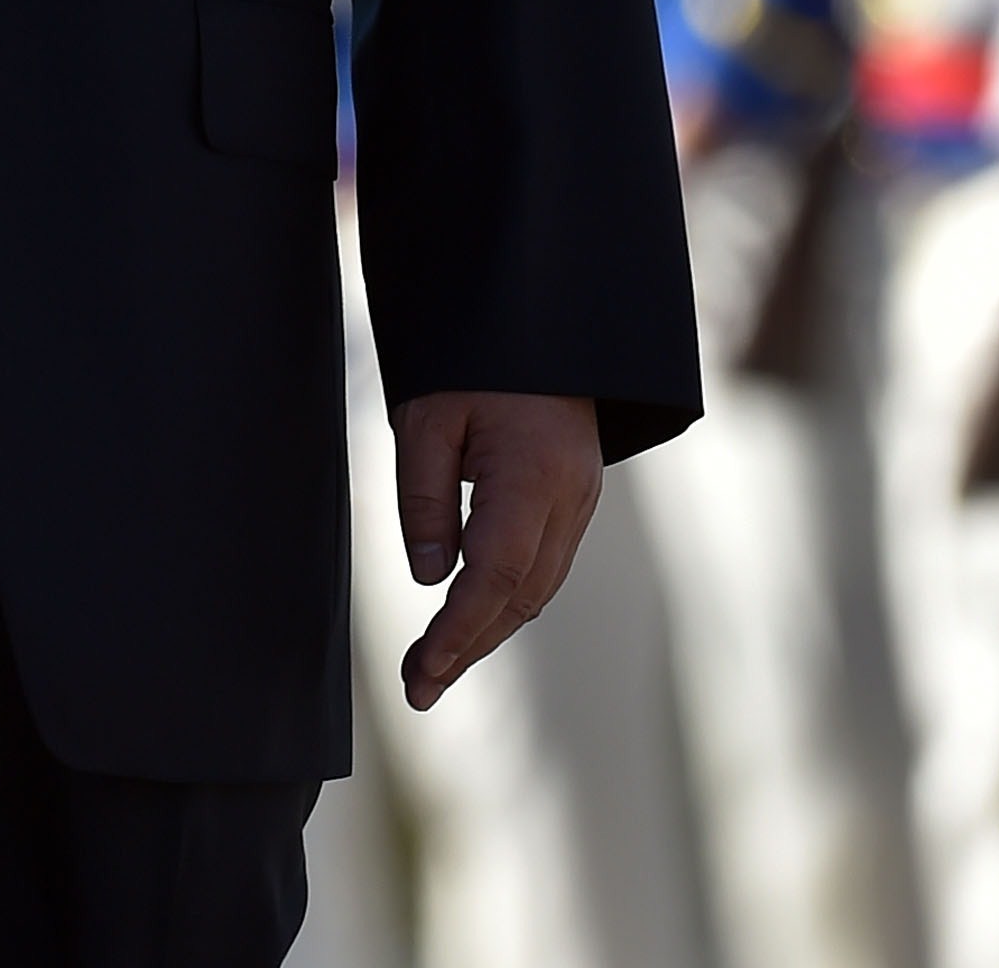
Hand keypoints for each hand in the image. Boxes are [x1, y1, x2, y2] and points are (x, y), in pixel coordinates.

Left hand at [389, 390, 598, 710]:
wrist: (539, 312)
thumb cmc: (473, 358)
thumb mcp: (427, 418)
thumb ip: (424, 498)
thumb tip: (428, 577)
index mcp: (533, 475)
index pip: (496, 576)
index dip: (458, 633)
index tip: (422, 670)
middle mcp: (569, 496)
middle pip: (521, 596)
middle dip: (469, 647)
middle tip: (417, 687)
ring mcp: (581, 498)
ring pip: (537, 588)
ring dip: (488, 631)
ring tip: (434, 666)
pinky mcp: (577, 496)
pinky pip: (544, 565)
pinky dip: (507, 600)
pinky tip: (472, 618)